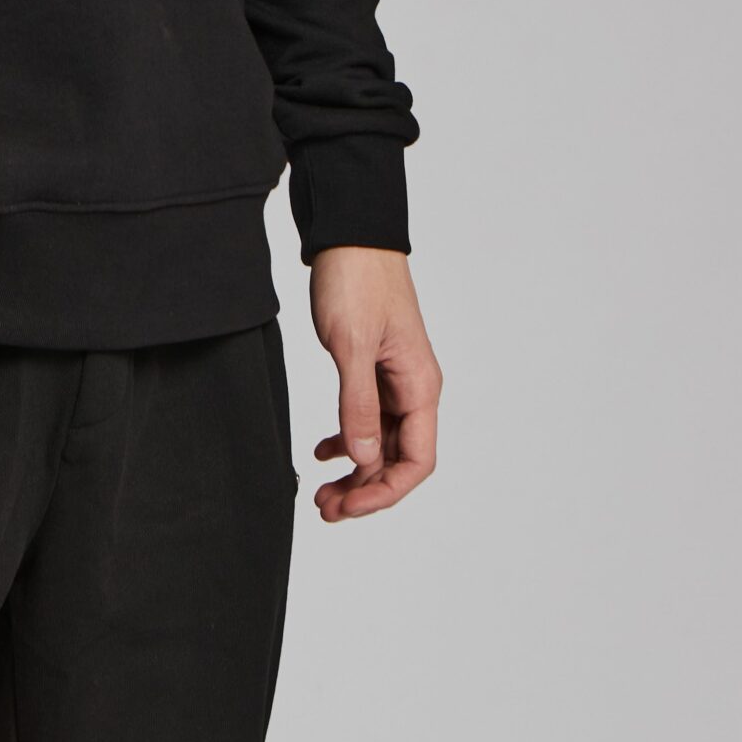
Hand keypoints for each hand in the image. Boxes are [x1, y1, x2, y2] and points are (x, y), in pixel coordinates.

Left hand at [306, 246, 440, 518]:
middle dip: (364, 488)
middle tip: (324, 508)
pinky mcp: (374, 366)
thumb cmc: (356, 280)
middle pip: (397, 458)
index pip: (416, 461)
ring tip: (322, 491)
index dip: (384, 491)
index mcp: (419, 386)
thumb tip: (363, 460)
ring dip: (355, 469)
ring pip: (380, 441)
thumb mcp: (351, 345)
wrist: (350, 233)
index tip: (347, 505)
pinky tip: (323, 450)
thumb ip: (357, 403)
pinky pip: (367, 416)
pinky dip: (348, 437)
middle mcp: (413, 387)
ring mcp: (394, 378)